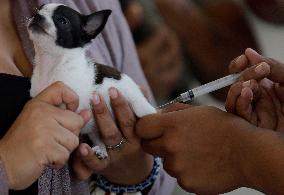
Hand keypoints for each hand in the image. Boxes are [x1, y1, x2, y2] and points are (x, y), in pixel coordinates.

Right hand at [0, 82, 89, 189]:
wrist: (3, 164)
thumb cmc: (24, 143)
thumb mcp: (42, 123)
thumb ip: (66, 117)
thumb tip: (87, 114)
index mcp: (38, 104)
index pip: (61, 87)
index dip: (72, 99)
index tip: (69, 112)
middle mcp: (41, 113)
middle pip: (77, 121)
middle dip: (70, 135)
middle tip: (53, 141)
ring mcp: (43, 130)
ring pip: (74, 140)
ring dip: (64, 150)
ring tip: (48, 150)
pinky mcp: (44, 147)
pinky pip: (66, 154)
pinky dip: (59, 161)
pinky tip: (46, 159)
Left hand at [72, 87, 152, 184]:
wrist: (135, 173)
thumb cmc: (137, 143)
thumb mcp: (143, 128)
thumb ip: (140, 108)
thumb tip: (138, 88)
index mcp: (138, 135)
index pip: (131, 118)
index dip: (122, 104)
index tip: (113, 89)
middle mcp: (129, 145)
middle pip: (120, 126)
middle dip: (108, 110)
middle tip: (97, 94)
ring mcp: (117, 157)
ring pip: (108, 139)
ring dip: (99, 123)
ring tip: (87, 109)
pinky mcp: (105, 168)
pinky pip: (97, 163)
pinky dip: (88, 156)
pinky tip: (81, 146)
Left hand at [136, 105, 255, 193]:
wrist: (247, 153)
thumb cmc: (224, 128)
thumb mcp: (198, 110)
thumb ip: (172, 112)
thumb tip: (156, 114)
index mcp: (172, 125)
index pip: (140, 128)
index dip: (144, 128)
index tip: (150, 129)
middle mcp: (170, 146)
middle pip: (148, 147)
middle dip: (157, 143)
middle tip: (174, 141)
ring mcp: (177, 167)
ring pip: (165, 163)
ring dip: (174, 158)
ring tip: (196, 153)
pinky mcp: (186, 183)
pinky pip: (178, 176)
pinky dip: (186, 171)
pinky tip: (201, 163)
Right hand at [226, 48, 283, 131]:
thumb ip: (273, 67)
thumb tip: (248, 53)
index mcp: (269, 85)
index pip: (245, 73)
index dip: (239, 65)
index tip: (242, 59)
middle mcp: (260, 98)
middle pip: (237, 85)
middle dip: (242, 76)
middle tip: (258, 73)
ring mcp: (257, 112)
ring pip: (234, 100)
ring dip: (236, 89)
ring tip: (248, 85)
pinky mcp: (255, 126)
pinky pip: (239, 114)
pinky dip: (239, 102)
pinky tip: (247, 92)